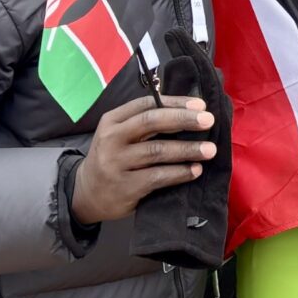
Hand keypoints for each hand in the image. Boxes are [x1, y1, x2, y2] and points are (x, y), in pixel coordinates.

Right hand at [72, 95, 215, 224]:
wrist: (88, 195)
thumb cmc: (115, 157)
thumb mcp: (120, 134)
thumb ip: (145, 121)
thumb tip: (190, 109)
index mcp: (112, 120)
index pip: (147, 104)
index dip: (175, 102)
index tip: (201, 105)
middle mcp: (111, 139)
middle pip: (152, 122)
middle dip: (184, 120)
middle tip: (209, 121)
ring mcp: (115, 163)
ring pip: (157, 151)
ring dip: (188, 149)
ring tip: (210, 149)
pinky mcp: (124, 187)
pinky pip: (158, 177)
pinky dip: (180, 173)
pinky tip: (195, 170)